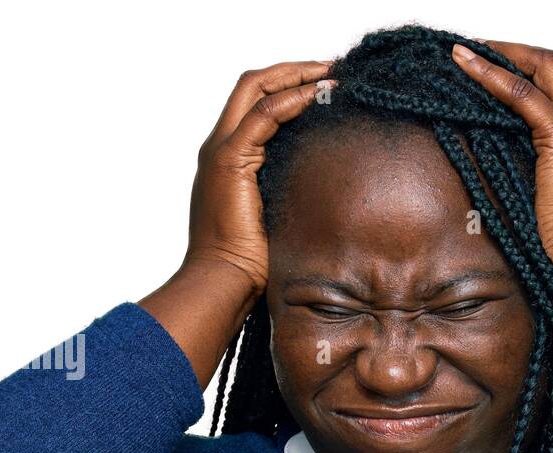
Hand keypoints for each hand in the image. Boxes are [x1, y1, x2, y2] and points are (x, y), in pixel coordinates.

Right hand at [184, 61, 334, 292]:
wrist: (223, 282)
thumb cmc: (250, 263)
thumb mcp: (274, 217)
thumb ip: (286, 190)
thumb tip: (322, 183)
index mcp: (228, 158)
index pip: (255, 102)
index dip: (288, 85)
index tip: (325, 85)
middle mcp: (220, 147)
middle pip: (252, 85)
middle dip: (294, 71)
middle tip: (331, 70)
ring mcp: (222, 151)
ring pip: (256, 90)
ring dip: (296, 77)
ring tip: (331, 77)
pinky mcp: (230, 161)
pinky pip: (262, 117)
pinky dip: (290, 101)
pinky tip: (316, 98)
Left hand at [450, 40, 552, 330]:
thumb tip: (537, 191)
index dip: (538, 75)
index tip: (507, 75)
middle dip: (522, 54)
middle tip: (485, 55)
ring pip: (545, 66)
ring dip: (505, 54)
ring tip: (468, 54)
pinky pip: (521, 91)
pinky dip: (490, 73)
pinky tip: (465, 64)